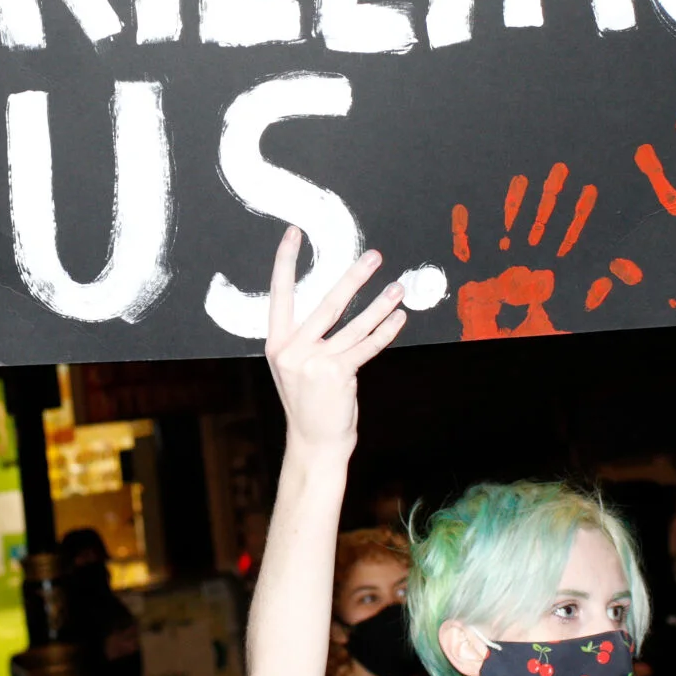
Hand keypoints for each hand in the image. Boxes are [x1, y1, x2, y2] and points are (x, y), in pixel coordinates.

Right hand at [264, 229, 405, 463]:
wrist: (314, 441)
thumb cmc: (309, 401)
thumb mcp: (294, 367)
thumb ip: (305, 338)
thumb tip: (334, 302)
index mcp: (276, 343)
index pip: (280, 294)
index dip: (286, 261)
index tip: (295, 234)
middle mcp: (292, 350)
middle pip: (326, 303)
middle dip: (353, 277)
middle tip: (373, 256)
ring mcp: (314, 362)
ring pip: (353, 325)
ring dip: (380, 304)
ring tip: (398, 288)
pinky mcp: (337, 374)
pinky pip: (367, 346)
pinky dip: (385, 331)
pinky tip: (399, 318)